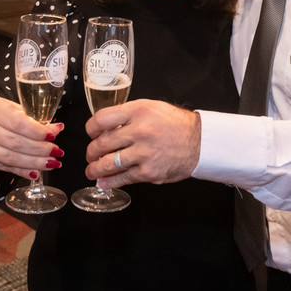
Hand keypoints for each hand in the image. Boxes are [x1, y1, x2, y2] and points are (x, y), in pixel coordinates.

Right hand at [0, 97, 64, 179]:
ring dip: (35, 163)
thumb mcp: (7, 106)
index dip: (39, 132)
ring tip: (52, 163)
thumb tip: (55, 129)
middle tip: (58, 151)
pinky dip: (22, 171)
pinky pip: (5, 168)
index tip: (55, 134)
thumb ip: (29, 117)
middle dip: (41, 149)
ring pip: (11, 158)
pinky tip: (36, 172)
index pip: (19, 123)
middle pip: (16, 143)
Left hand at [84, 99, 199, 186]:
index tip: (91, 133)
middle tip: (91, 154)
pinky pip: (122, 178)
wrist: (199, 141)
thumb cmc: (176, 124)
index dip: (91, 128)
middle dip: (91, 152)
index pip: (101, 118)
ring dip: (95, 169)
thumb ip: (129, 115)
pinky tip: (103, 182)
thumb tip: (106, 128)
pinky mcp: (148, 172)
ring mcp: (143, 153)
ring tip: (92, 170)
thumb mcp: (152, 108)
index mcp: (138, 111)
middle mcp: (139, 131)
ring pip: (107, 163)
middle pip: (101, 143)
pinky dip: (109, 182)